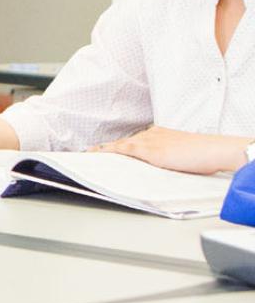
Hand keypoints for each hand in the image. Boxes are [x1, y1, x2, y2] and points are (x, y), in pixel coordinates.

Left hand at [92, 127, 247, 174]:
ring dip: (104, 150)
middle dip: (108, 148)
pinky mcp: (147, 149)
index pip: (134, 141)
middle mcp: (151, 135)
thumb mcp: (182, 156)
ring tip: (88, 155)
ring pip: (120, 145)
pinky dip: (107, 152)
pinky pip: (121, 149)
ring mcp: (148, 141)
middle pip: (124, 142)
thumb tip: (165, 168)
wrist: (213, 149)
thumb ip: (169, 160)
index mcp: (160, 135)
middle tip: (91, 152)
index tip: (107, 149)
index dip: (120, 146)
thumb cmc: (205, 155)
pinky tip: (96, 154)